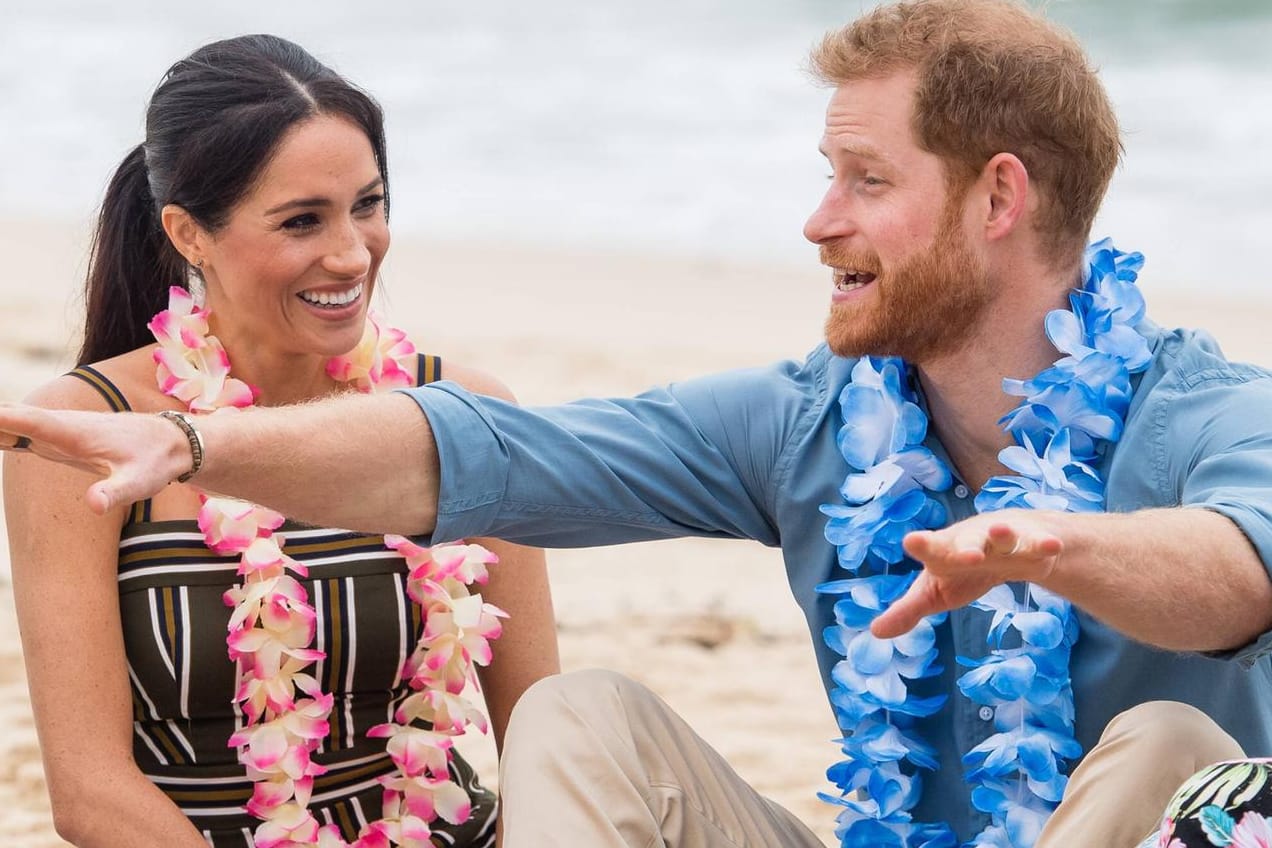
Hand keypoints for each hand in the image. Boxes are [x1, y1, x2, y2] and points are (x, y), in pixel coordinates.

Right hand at [0, 403, 187, 513]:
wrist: (174, 443)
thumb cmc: (157, 462)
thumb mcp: (140, 482)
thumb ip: (116, 492)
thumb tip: (93, 505)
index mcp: (73, 431)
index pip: (25, 421)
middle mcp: (60, 424)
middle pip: (10, 416)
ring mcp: (57, 429)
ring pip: (11, 421)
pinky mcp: (58, 438)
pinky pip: (20, 431)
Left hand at [870, 509, 1064, 638]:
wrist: (1007, 538)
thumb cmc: (963, 567)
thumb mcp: (935, 592)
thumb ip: (907, 611)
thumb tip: (875, 632)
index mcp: (944, 551)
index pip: (930, 548)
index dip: (922, 545)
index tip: (911, 541)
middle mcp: (971, 540)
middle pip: (967, 542)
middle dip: (966, 547)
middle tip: (966, 555)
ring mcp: (1002, 539)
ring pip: (1003, 536)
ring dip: (1002, 535)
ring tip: (1001, 532)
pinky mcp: (1031, 543)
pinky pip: (1039, 544)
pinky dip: (1044, 545)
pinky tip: (1051, 546)